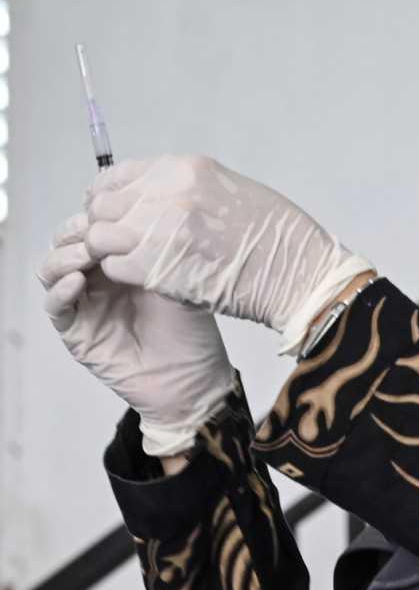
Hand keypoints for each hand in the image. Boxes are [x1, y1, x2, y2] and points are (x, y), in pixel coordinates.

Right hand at [38, 211, 234, 457]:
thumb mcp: (182, 281)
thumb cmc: (193, 332)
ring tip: (88, 254)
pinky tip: (77, 280)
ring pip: (52, 268)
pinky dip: (61, 289)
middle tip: (97, 229)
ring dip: (65, 256)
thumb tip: (144, 216)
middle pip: (66, 241)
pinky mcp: (76, 331)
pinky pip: (55, 305)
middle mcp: (97, 279)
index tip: (113, 210)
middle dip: (78, 231)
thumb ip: (159, 252)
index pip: (94, 227)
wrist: (194, 379)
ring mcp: (83, 304)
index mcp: (121, 263)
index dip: (97, 216)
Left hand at [83, 155, 372, 354]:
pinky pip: (116, 266)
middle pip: (103, 206)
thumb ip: (188, 190)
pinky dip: (125, 273)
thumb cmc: (280, 240)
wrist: (302, 277)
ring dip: (113, 250)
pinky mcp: (158, 268)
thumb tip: (152, 198)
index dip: (109, 196)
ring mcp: (160, 231)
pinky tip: (148, 277)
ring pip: (102, 236)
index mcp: (185, 169)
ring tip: (136, 262)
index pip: (117, 176)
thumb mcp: (234, 191)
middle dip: (108, 224)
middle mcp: (167, 194)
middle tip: (123, 243)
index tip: (115, 212)